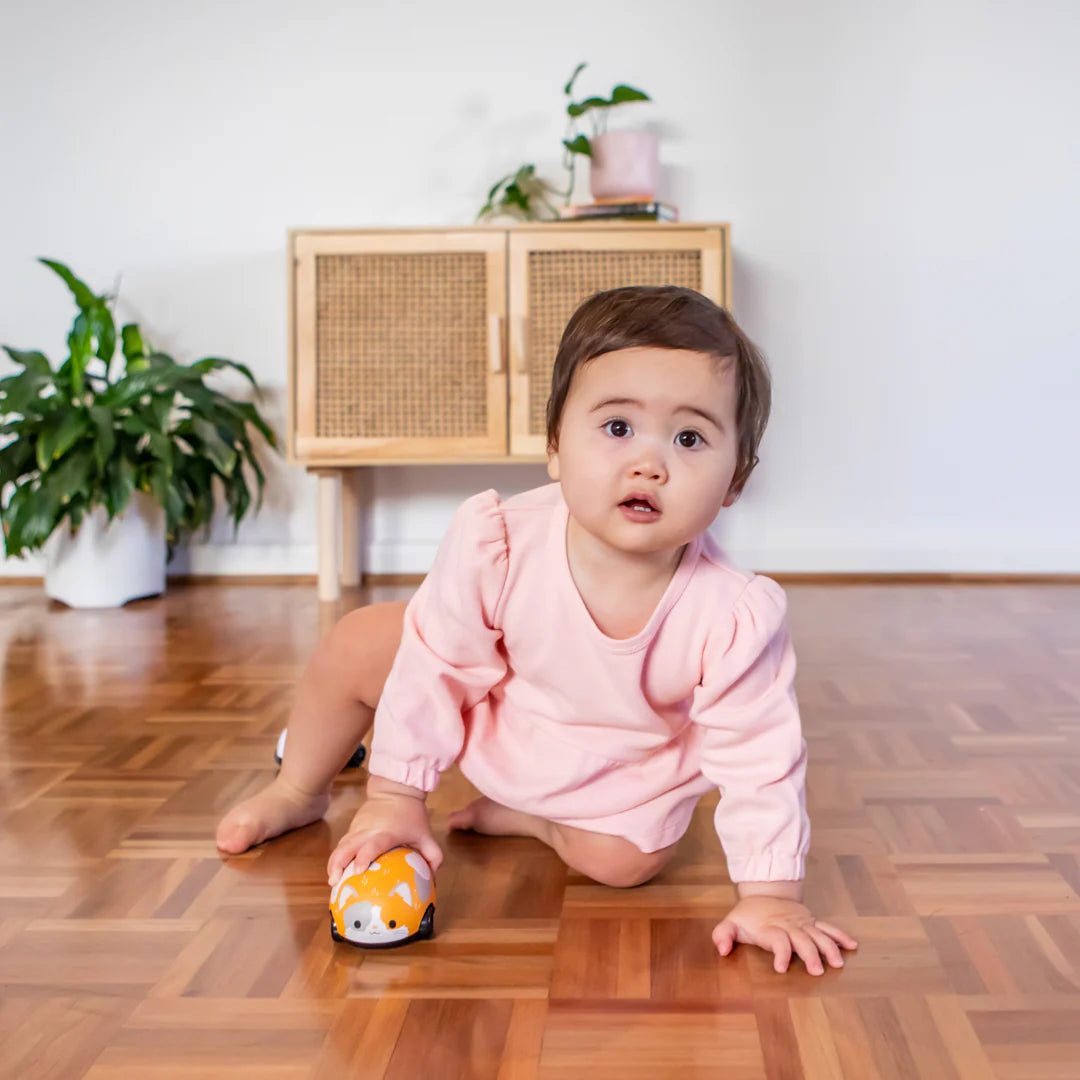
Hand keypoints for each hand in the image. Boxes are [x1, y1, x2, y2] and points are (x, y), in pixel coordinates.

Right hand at [327, 780, 442, 886]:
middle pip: (348, 846)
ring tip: (332, 880)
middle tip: (334, 882)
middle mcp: (368, 830)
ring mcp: (358, 827)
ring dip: (334, 862)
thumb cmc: (411, 813)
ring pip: (341, 845)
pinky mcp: (353, 826)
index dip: (364, 856)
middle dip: (338, 863)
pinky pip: (343, 842)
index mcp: (386, 832)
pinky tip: (336, 870)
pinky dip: (338, 856)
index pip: (373, 844)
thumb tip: (433, 876)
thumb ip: (433, 855)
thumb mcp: (425, 833)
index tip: (358, 870)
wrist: (395, 789)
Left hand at [712, 895, 856, 974]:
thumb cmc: (748, 915)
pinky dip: (840, 935)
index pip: (777, 940)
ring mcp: (802, 923)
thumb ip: (723, 935)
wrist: (764, 892)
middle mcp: (789, 925)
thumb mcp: (731, 923)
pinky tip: (852, 945)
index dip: (780, 953)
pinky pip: (828, 928)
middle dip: (809, 954)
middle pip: (802, 939)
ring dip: (829, 948)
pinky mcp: (811, 922)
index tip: (781, 968)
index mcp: (770, 928)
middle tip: (816, 971)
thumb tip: (722, 950)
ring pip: (819, 934)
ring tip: (838, 963)